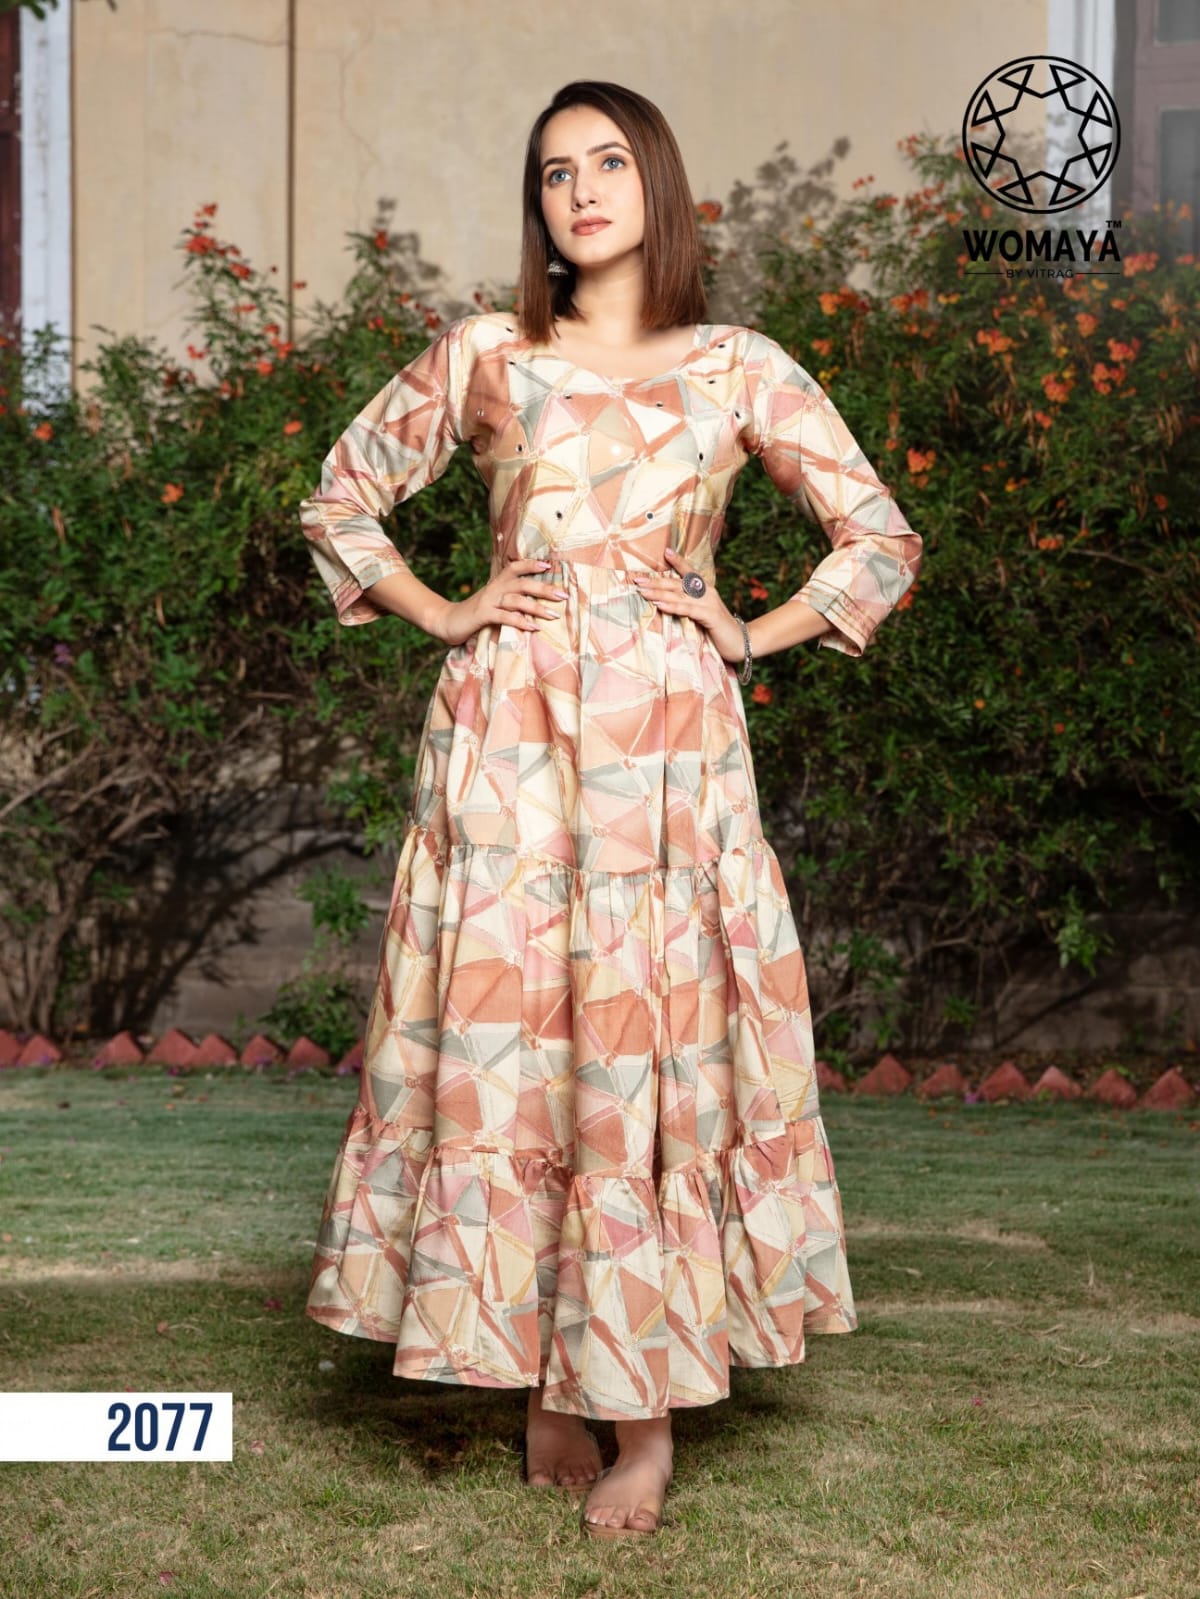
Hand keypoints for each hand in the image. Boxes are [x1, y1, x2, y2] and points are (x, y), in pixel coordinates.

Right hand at [433, 557, 566, 646]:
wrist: (446, 621)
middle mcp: (494, 589)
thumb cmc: (474, 614)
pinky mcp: (483, 616)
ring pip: (516, 600)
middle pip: (522, 583)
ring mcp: (488, 602)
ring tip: (554, 615)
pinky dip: (521, 622)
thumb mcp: (492, 603)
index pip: (514, 567)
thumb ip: (508, 600)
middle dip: (544, 588)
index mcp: (496, 583)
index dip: (530, 564)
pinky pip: (505, 617)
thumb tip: (533, 603)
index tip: (548, 566)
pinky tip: (534, 628)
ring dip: (537, 607)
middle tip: (563, 595)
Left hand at [631, 548, 745, 664]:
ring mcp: (708, 603)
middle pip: (677, 584)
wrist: (741, 642)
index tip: (665, 551)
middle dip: (656, 581)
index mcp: (705, 590)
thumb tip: (670, 604)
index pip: (690, 572)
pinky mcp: (709, 616)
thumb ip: (690, 607)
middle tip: (637, 580)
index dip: (678, 561)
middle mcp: (707, 592)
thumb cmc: (719, 631)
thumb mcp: (704, 615)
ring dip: (658, 592)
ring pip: (679, 595)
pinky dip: (672, 606)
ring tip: (642, 591)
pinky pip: (687, 609)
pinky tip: (659, 604)